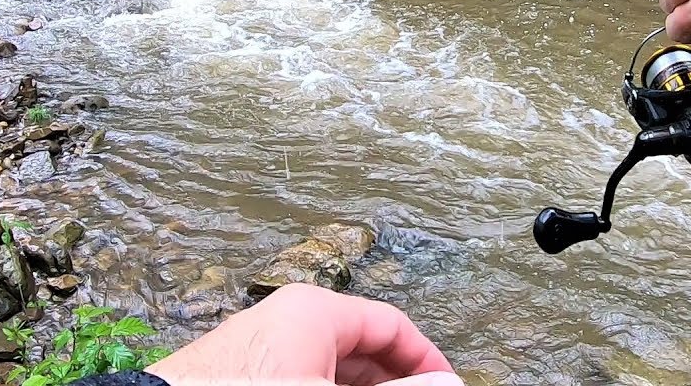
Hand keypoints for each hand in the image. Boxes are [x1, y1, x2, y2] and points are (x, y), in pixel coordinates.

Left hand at [145, 283, 463, 385]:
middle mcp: (286, 320)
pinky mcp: (240, 375)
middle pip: (361, 348)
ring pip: (328, 367)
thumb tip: (450, 384)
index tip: (446, 385)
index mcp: (314, 311)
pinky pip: (298, 379)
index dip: (425, 359)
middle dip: (391, 381)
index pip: (391, 324)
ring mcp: (260, 350)